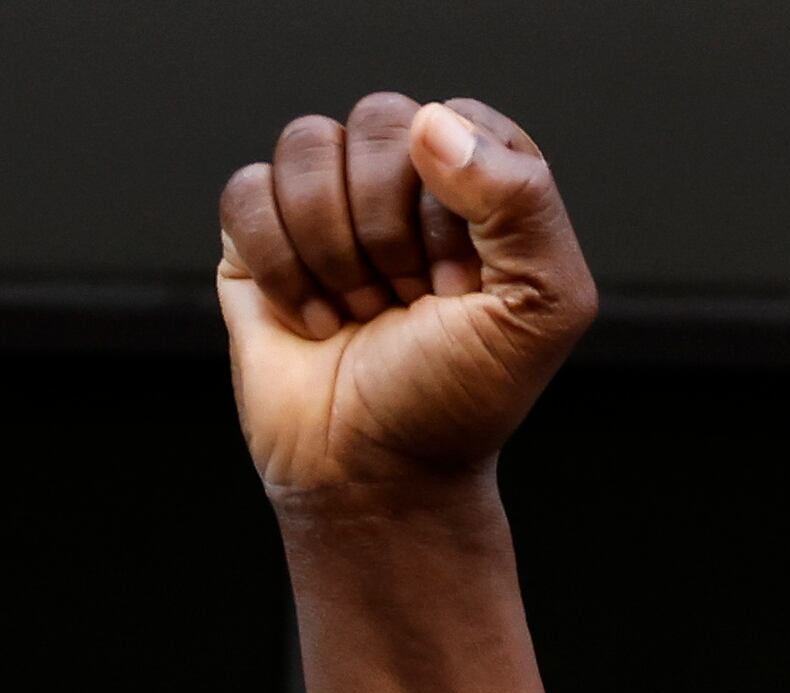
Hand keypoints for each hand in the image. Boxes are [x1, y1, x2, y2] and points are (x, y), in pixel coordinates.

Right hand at [217, 95, 592, 500]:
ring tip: (359, 311)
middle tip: (406, 302)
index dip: (453, 206)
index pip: (456, 120)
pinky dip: (279, 266)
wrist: (376, 477)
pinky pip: (246, 193)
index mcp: (479, 180)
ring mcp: (327, 202)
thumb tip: (431, 124)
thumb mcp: (543, 307)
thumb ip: (525, 200)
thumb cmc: (459, 398)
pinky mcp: (257, 236)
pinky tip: (311, 320)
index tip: (459, 291)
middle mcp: (402, 178)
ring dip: (333, 249)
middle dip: (390, 229)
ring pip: (305, 145)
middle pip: (378, 120)